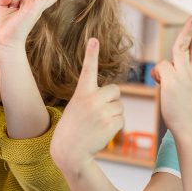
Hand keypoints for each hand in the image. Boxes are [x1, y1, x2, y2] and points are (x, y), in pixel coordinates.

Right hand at [51, 38, 123, 172]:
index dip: (91, 54)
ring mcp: (102, 111)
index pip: (88, 69)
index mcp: (81, 93)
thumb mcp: (76, 107)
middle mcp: (92, 99)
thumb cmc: (72, 129)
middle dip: (112, 100)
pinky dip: (115, 126)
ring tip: (97, 124)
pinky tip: (102, 132)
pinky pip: (122, 119)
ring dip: (113, 114)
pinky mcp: (111, 123)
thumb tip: (115, 94)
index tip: (94, 39)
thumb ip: (92, 97)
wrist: (69, 151)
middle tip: (98, 112)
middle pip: (115, 90)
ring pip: (120, 106)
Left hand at [152, 4, 191, 136]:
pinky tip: (160, 83)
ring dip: (188, 30)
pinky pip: (161, 67)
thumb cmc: (188, 109)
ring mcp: (185, 74)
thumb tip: (162, 68)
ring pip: (181, 46)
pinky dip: (158, 74)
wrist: (191, 127)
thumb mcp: (189, 87)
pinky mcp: (172, 80)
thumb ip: (178, 73)